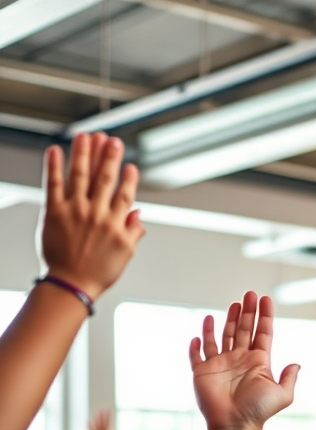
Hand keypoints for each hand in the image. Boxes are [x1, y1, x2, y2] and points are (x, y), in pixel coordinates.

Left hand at [40, 133, 144, 299]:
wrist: (72, 284)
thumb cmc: (98, 273)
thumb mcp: (125, 255)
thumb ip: (133, 232)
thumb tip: (138, 215)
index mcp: (116, 225)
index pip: (125, 195)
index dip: (128, 178)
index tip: (130, 165)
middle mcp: (96, 215)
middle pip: (104, 179)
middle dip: (109, 157)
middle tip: (112, 140)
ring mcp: (75, 211)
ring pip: (81, 176)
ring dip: (84, 154)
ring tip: (87, 136)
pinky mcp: (54, 212)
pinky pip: (53, 184)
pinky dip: (54, 166)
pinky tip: (56, 150)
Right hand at [189, 292, 299, 429]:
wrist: (235, 425)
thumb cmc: (258, 411)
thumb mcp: (283, 394)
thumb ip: (289, 378)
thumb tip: (297, 364)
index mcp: (258, 363)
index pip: (263, 334)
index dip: (264, 316)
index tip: (266, 299)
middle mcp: (239, 360)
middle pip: (243, 330)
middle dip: (247, 312)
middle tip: (250, 294)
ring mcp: (220, 365)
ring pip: (223, 336)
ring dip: (227, 321)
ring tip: (234, 304)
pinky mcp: (202, 372)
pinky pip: (197, 355)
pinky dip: (197, 344)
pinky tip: (202, 330)